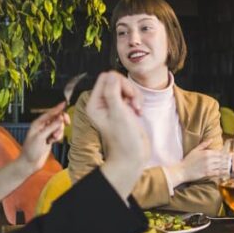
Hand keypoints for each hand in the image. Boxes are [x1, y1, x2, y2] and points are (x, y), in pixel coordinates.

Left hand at [17, 101, 67, 171]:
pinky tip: (53, 141)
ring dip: (59, 131)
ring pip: (58, 126)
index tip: (64, 104)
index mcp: (37, 124)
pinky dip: (58, 136)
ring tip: (53, 138)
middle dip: (60, 122)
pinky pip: (58, 133)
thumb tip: (59, 119)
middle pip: (56, 119)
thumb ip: (51, 127)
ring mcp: (47, 133)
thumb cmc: (30, 150)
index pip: (49, 113)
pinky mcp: (50, 138)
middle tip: (66, 123)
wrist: (30, 162)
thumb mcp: (40, 137)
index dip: (57, 108)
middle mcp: (42, 127)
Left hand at [85, 72, 148, 198]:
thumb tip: (112, 75)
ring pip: (126, 87)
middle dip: (129, 90)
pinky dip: (137, 101)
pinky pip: (131, 96)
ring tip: (137, 110)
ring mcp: (113, 106)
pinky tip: (138, 113)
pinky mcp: (123, 109)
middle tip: (134, 104)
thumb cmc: (124, 140)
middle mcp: (102, 104)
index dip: (120, 83)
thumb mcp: (118, 113)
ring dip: (135, 96)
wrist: (133, 156)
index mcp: (95, 104)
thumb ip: (113, 92)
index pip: (106, 78)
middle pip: (117, 80)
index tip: (127, 96)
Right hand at [169, 141, 226, 185]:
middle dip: (228, 160)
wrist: (182, 171)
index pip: (219, 152)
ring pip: (221, 166)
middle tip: (233, 161)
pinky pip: (217, 173)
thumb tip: (211, 139)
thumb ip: (204, 144)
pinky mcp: (207, 174)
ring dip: (227, 166)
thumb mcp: (195, 150)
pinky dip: (223, 173)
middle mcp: (209, 159)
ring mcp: (208, 167)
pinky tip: (227, 173)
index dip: (226, 154)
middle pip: (222, 159)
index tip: (230, 155)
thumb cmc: (188, 160)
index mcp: (206, 152)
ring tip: (231, 166)